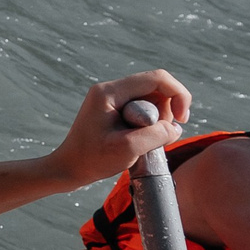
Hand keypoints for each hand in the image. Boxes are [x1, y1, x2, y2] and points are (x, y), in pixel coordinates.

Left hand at [46, 70, 189, 186]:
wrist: (68, 170)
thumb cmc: (92, 160)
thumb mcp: (127, 149)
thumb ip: (156, 134)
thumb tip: (175, 127)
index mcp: (109, 92)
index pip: (158, 78)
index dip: (178, 95)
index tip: (181, 120)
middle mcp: (110, 90)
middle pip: (157, 89)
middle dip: (167, 112)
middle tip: (158, 137)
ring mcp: (112, 100)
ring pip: (153, 101)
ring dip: (159, 121)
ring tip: (144, 143)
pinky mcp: (115, 111)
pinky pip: (145, 111)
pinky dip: (150, 126)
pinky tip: (140, 143)